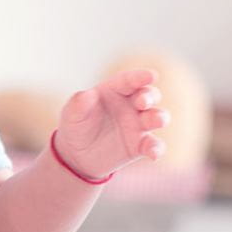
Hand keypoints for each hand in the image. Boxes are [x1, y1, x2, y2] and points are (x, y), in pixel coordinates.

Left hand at [53, 68, 168, 181]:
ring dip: (159, 117)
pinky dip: (156, 148)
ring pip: (156, 117)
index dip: (140, 77)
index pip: (129, 81)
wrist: (76, 155)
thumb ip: (78, 103)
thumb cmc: (76, 126)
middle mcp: (131, 105)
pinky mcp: (140, 145)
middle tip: (142, 102)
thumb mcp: (71, 114)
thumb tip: (87, 94)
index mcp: (114, 91)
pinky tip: (153, 153)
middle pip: (148, 95)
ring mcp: (138, 125)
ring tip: (156, 121)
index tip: (150, 76)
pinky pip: (153, 145)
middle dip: (149, 96)